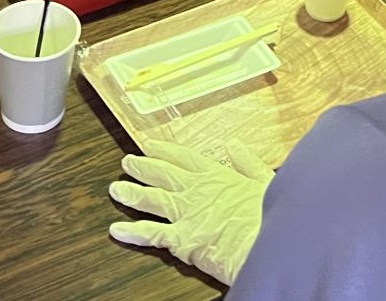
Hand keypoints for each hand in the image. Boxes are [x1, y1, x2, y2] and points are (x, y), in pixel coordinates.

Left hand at [109, 139, 271, 284]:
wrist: (268, 241)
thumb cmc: (269, 214)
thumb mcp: (264, 180)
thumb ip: (248, 162)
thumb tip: (235, 145)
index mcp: (216, 175)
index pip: (184, 157)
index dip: (164, 150)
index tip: (149, 144)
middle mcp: (195, 190)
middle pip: (162, 174)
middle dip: (143, 167)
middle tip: (126, 162)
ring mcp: (186, 213)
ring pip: (152, 200)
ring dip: (132, 194)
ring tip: (116, 189)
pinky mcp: (182, 239)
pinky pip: (152, 234)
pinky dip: (133, 232)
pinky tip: (117, 230)